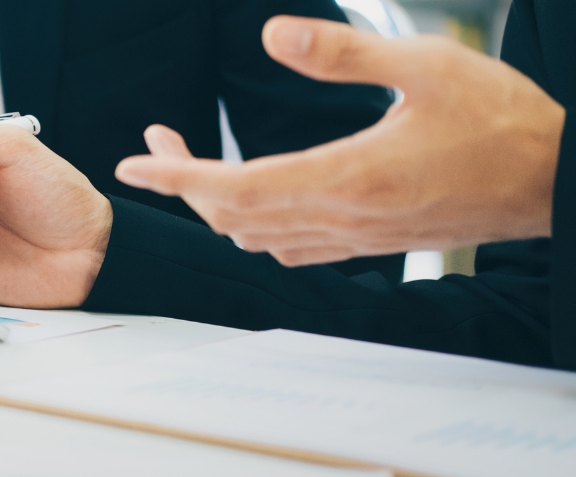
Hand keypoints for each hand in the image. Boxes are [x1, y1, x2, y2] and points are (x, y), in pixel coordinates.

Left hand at [115, 16, 565, 266]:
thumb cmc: (501, 121)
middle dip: (183, 184)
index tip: (133, 163)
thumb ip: (343, 52)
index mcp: (347, 178)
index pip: (234, 186)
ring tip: (194, 167)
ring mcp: (355, 239)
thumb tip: (271, 36)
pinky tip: (252, 199)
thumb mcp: (426, 65)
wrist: (555, 181)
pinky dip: (252, 226)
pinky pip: (290, 249)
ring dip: (214, 205)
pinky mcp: (370, 244)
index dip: (175, 176)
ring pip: (256, 238)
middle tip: (159, 145)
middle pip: (232, 216)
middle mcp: (342, 219)